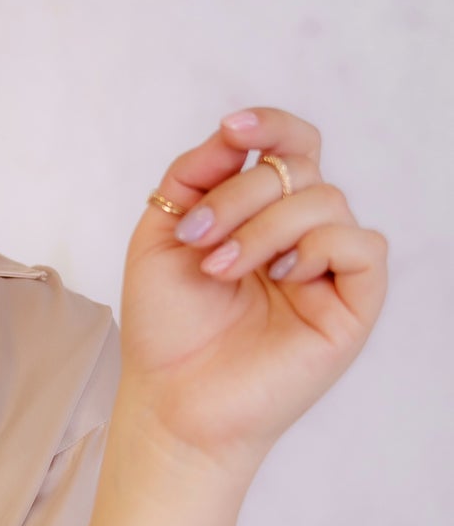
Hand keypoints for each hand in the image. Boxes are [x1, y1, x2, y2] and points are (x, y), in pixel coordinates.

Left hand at [118, 107, 388, 479]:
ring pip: (326, 200)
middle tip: (197, 239)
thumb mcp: (162, 234)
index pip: (289, 148)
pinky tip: (282, 275)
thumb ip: (194, 175)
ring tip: (221, 270)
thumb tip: (235, 134)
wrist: (171, 399)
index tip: (232, 129)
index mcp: (259, 215)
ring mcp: (328, 270)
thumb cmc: (167, 329)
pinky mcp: (352, 306)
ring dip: (265, 226)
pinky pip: (364, 245)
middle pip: (299, 169)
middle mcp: (299, 236)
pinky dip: (320, 246)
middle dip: (239, 194)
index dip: (271, 125)